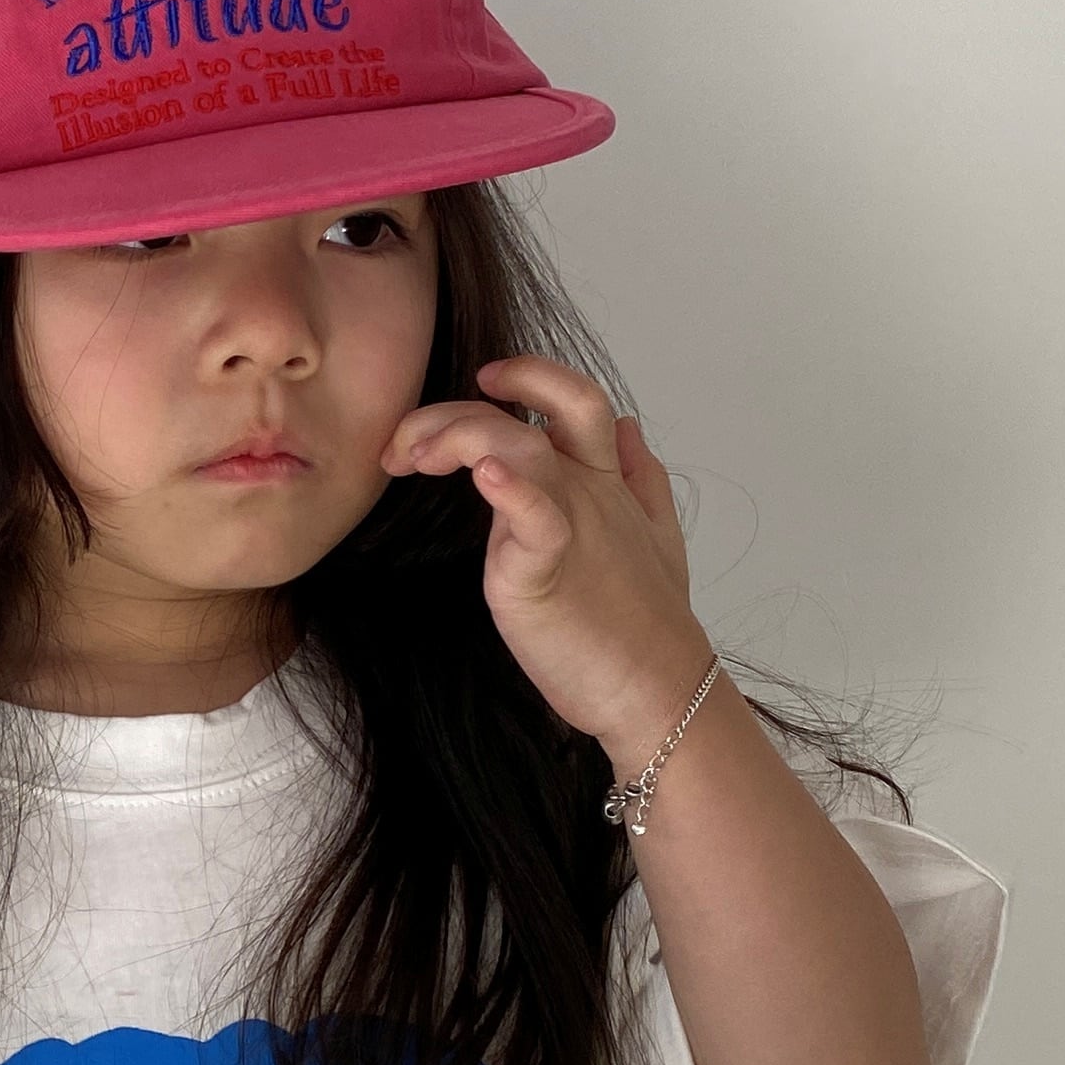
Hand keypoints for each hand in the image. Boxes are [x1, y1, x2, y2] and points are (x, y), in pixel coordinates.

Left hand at [378, 354, 714, 762]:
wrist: (659, 690)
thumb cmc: (646, 624)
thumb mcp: (656, 536)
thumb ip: (642, 479)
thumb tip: (630, 427)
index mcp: (606, 482)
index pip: (575, 398)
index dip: (531, 374)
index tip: (483, 379)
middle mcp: (588, 492)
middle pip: (530, 416)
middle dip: (453, 410)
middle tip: (405, 443)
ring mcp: (571, 527)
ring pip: (521, 449)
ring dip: (456, 437)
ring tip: (412, 458)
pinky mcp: (548, 573)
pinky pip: (536, 518)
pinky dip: (511, 490)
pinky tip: (482, 474)